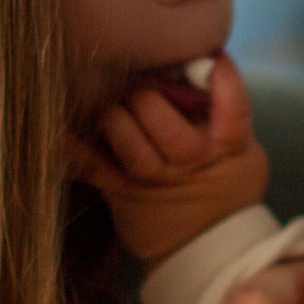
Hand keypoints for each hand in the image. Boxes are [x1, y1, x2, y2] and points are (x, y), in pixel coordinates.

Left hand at [68, 56, 269, 261]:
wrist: (207, 246)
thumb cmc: (225, 183)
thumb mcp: (242, 150)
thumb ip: (223, 111)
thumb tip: (202, 57)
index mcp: (229, 149)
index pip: (233, 112)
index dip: (223, 83)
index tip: (213, 58)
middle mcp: (194, 164)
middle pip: (174, 136)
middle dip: (150, 103)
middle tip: (138, 85)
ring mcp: (158, 181)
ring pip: (137, 154)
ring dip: (117, 124)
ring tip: (109, 107)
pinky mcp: (126, 193)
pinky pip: (97, 170)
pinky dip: (76, 150)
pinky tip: (61, 129)